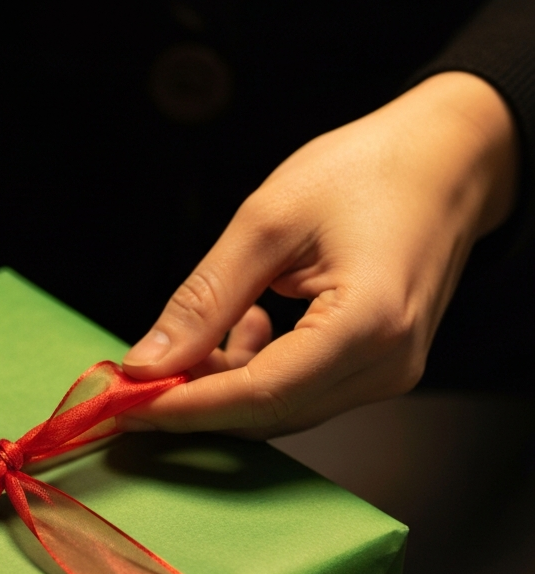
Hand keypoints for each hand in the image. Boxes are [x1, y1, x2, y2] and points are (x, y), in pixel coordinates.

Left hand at [120, 72, 518, 437]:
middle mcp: (386, 365)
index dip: (184, 406)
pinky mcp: (380, 370)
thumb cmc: (368, 171)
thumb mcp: (266, 221)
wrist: (448, 160)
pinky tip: (251, 325)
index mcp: (367, 323)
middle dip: (196, 398)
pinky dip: (256, 374)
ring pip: (279, 410)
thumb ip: (203, 301)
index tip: (125, 404)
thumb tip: (146, 364)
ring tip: (214, 326)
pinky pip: (300, 394)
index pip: (258, 395)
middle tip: (145, 371)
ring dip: (225, 384)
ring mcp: (389, 374)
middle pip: (266, 414)